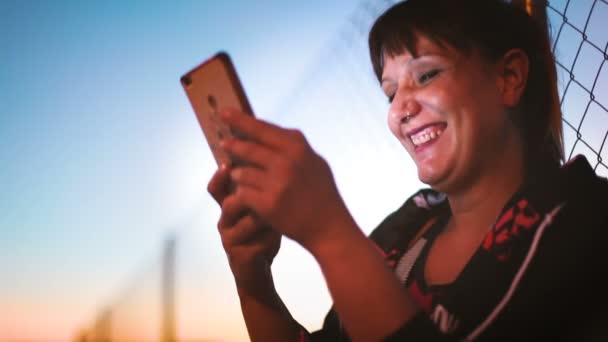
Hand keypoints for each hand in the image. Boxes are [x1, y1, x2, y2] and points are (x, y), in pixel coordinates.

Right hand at [208, 164, 280, 294]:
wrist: (258, 268)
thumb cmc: (261, 233)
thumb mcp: (259, 209)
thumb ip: (259, 189)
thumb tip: (270, 158)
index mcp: (228, 207)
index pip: (216, 188)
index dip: (219, 175)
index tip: (228, 164)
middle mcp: (225, 222)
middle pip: (228, 204)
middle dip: (250, 197)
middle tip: (265, 192)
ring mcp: (230, 240)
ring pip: (246, 222)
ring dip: (264, 218)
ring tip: (277, 217)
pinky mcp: (240, 257)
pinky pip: (257, 242)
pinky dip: (271, 237)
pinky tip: (279, 235)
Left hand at [219, 109, 354, 252]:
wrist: (328, 228)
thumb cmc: (322, 194)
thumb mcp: (314, 162)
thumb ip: (293, 146)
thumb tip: (267, 130)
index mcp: (298, 148)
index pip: (262, 128)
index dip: (240, 120)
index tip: (224, 112)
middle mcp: (286, 163)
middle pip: (247, 148)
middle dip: (232, 146)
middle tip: (223, 143)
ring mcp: (276, 184)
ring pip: (241, 172)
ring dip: (237, 174)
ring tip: (239, 176)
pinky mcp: (267, 204)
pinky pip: (242, 192)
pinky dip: (241, 193)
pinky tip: (244, 195)